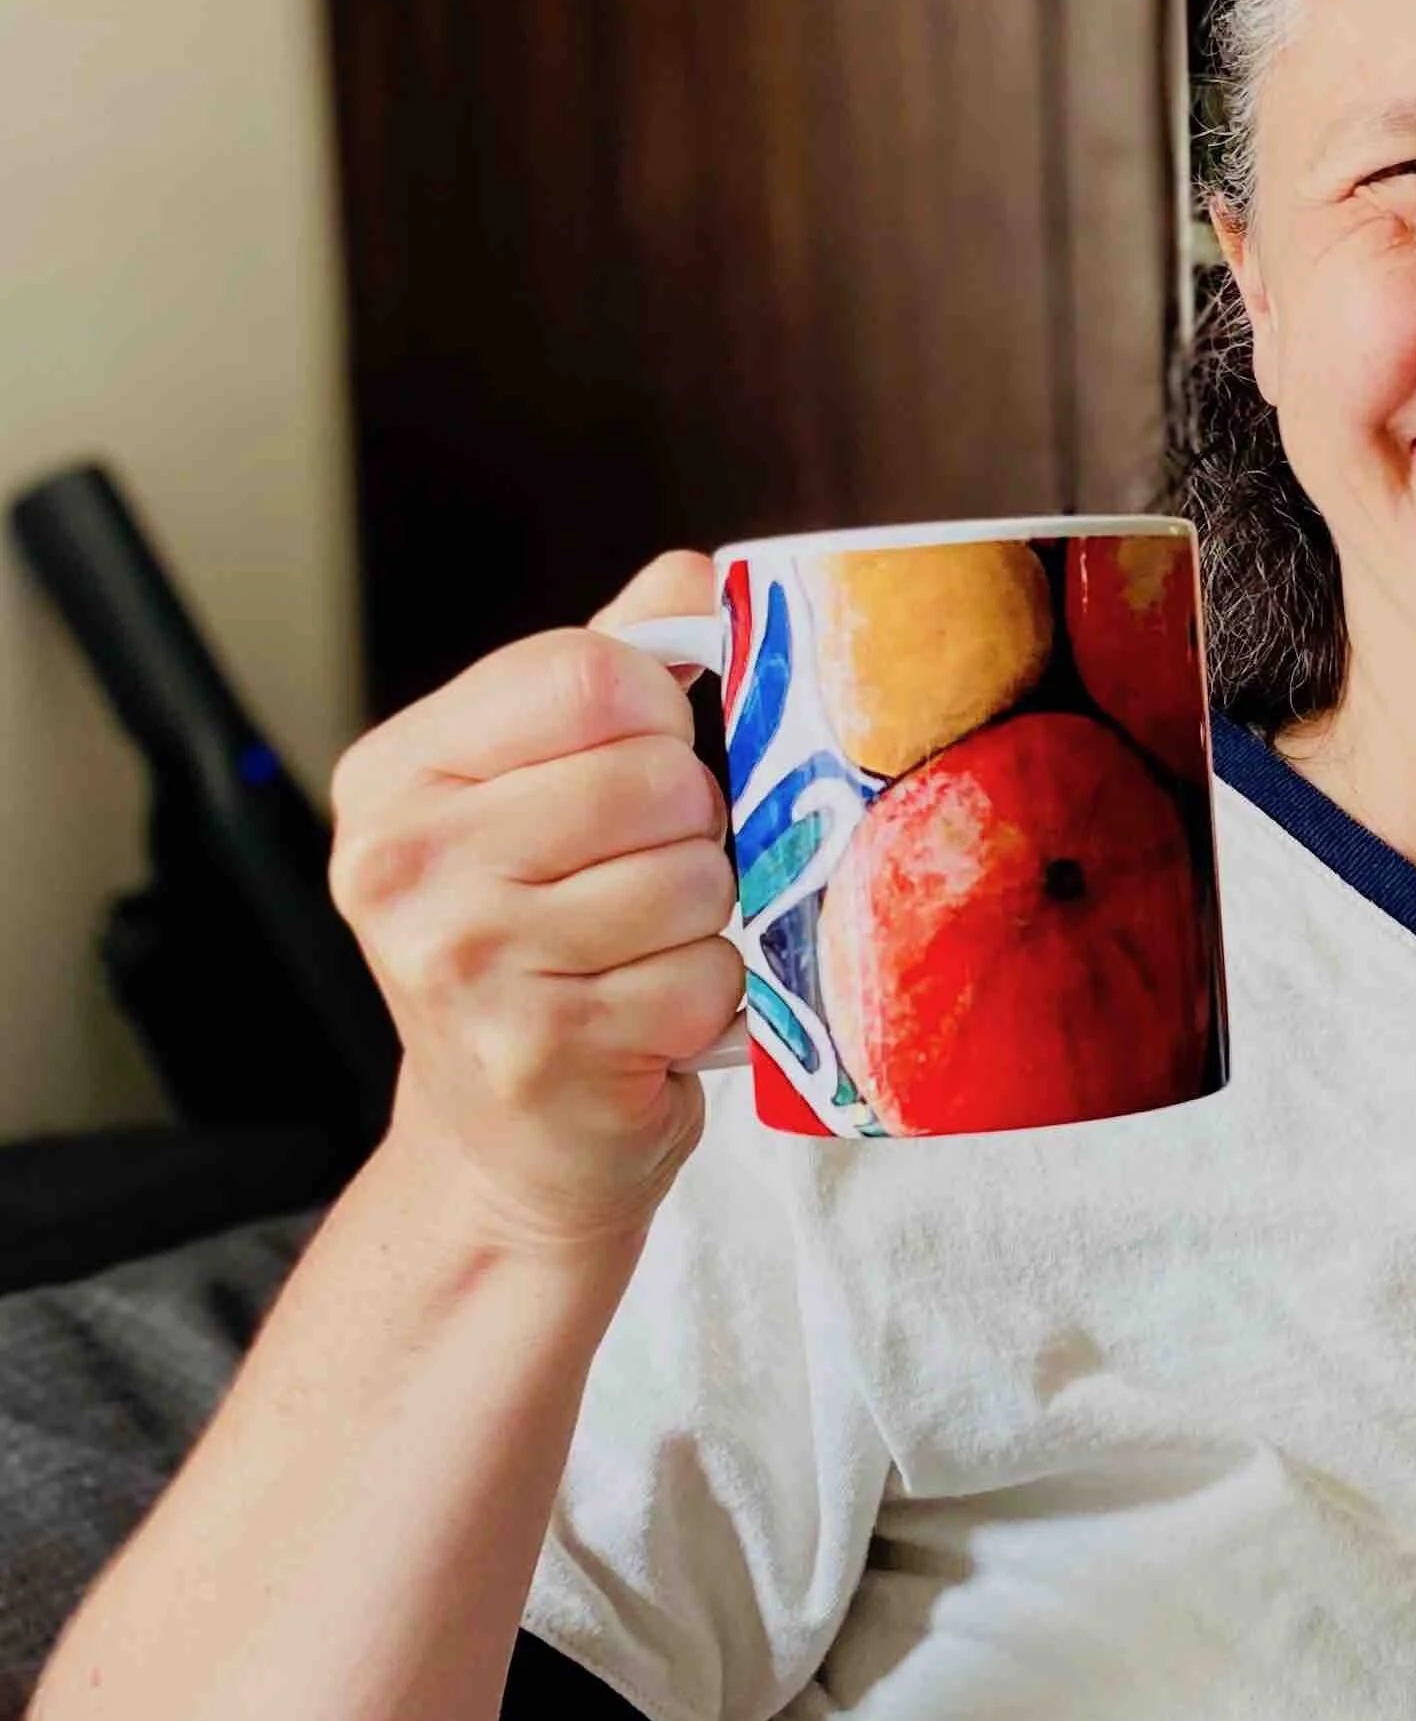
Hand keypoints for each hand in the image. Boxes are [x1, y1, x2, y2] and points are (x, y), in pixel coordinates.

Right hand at [329, 552, 742, 1248]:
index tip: (641, 766)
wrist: (504, 1142)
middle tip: (642, 879)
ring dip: (704, 919)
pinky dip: (712, 999)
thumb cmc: (534, 948)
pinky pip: (710, 976)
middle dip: (688, 828)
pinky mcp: (545, 1050)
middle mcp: (408, 865)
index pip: (591, 673)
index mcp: (397, 776)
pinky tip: (652, 1015)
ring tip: (642, 950)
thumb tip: (698, 578)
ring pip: (696, 876)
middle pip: (656, 775)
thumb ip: (607, 672)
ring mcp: (469, 963)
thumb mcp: (537, 793)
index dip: (658, 716)